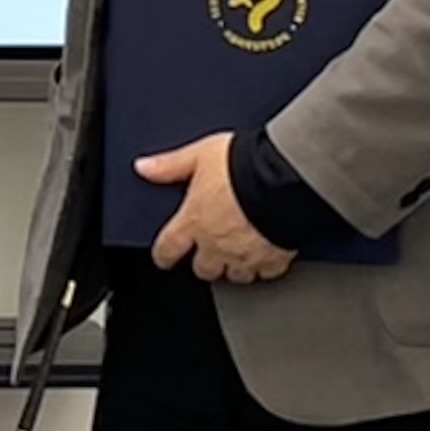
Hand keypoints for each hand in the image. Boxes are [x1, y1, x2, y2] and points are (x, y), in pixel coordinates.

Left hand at [136, 131, 298, 284]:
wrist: (285, 177)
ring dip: (234, 266)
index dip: (164, 255)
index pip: (168, 249)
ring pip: (235, 275)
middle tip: (210, 249)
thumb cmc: (244, 165)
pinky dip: (265, 266)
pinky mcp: (274, 259)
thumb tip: (144, 167)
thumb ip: (172, 165)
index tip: (165, 256)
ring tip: (240, 251)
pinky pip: (266, 273)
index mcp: (194, 221)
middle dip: (205, 261)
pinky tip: (268, 254)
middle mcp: (217, 244)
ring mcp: (245, 255)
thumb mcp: (201, 155)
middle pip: (203, 269)